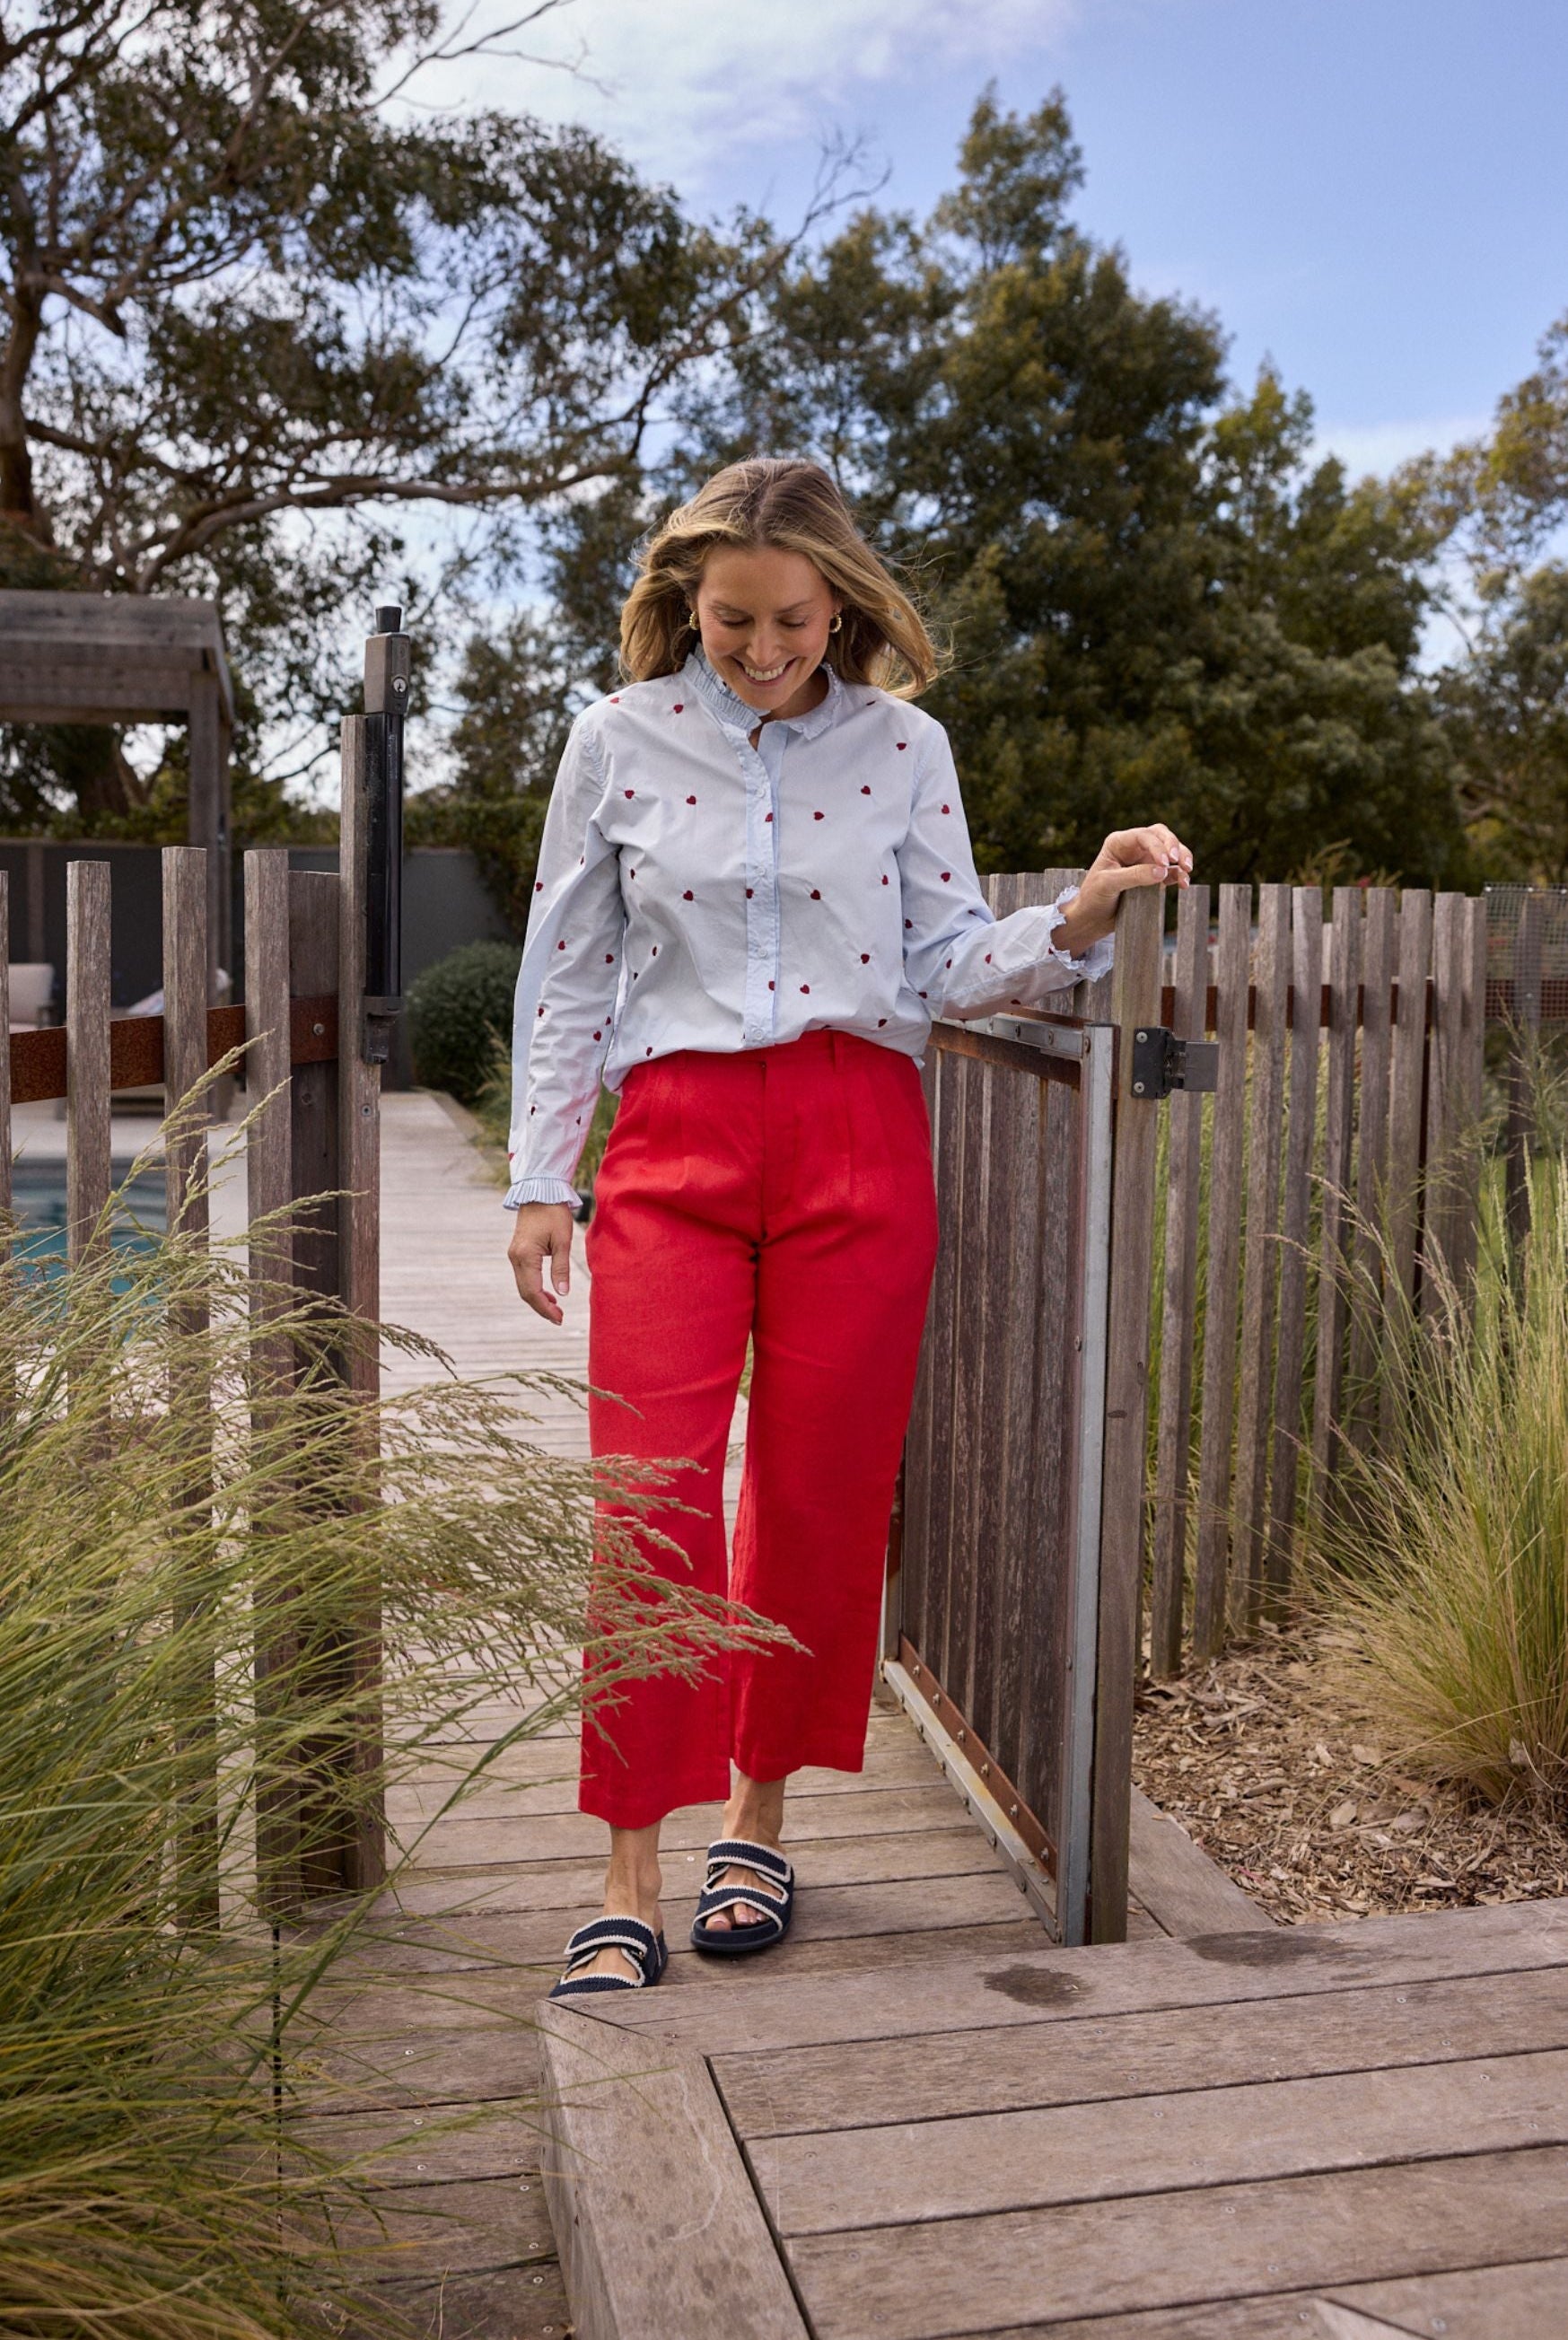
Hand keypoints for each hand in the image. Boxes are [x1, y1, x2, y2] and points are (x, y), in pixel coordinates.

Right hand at [508, 1202, 575, 1323]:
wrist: (540, 1192)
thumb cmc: (554, 1213)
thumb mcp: (562, 1241)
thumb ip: (561, 1268)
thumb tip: (563, 1293)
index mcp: (526, 1256)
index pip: (533, 1291)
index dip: (545, 1308)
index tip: (559, 1318)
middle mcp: (516, 1258)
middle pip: (525, 1292)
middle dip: (541, 1308)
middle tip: (559, 1318)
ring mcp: (514, 1255)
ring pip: (523, 1286)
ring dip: (538, 1299)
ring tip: (555, 1308)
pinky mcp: (518, 1252)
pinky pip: (524, 1276)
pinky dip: (534, 1288)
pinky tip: (548, 1293)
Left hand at [1054, 825, 1193, 955]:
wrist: (1091, 919)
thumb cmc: (1093, 897)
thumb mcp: (1108, 884)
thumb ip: (1134, 876)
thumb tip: (1163, 870)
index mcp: (1118, 843)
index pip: (1143, 836)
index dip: (1157, 846)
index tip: (1165, 863)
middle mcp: (1133, 848)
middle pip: (1161, 836)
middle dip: (1174, 845)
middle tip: (1180, 861)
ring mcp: (1144, 862)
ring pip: (1170, 851)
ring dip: (1182, 857)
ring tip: (1187, 870)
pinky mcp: (1153, 878)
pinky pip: (1171, 872)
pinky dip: (1180, 875)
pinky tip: (1184, 883)